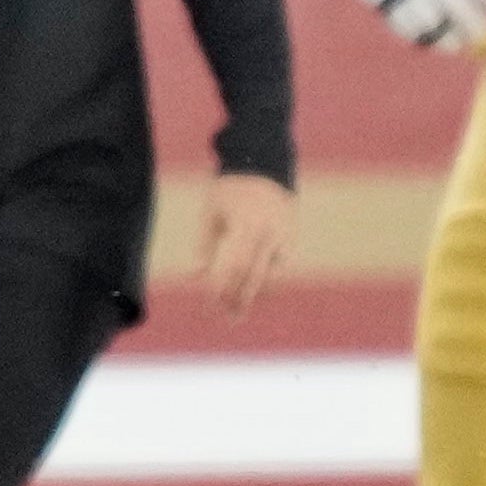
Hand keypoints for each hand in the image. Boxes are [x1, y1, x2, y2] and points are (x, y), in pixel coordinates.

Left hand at [196, 171, 294, 318]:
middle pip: (254, 275)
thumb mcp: (212, 213)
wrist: (264, 165)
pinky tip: (253, 289)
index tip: (211, 304)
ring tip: (237, 310)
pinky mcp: (290, 236)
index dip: (223, 287)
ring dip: (253, 292)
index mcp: (247, 226)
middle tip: (227, 319)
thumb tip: (194, 276)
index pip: (234, 266)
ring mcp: (283, 235)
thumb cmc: (230, 189)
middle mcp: (269, 233)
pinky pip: (279, 264)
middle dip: (240, 299)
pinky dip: (266, 277)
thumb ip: (205, 245)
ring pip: (269, 272)